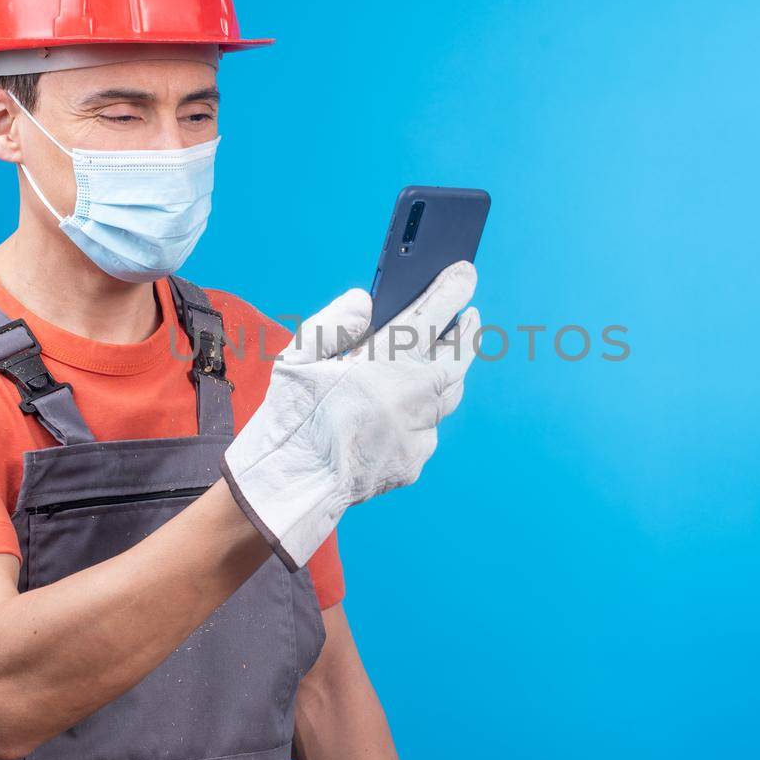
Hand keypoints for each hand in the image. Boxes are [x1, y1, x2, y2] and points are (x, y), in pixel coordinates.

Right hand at [221, 261, 480, 568]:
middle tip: (470, 316)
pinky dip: (422, 415)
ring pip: (448, 395)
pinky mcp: (415, 460)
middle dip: (467, 332)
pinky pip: (428, 430)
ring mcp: (419, 432)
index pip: (431, 316)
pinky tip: (404, 412)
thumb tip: (367, 301)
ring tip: (444, 358)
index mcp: (384, 364)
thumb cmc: (290, 419)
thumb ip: (334, 321)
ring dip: (449, 373)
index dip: (452, 290)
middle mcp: (412, 396)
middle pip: (457, 357)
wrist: (290, 487)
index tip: (465, 272)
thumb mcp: (297, 357)